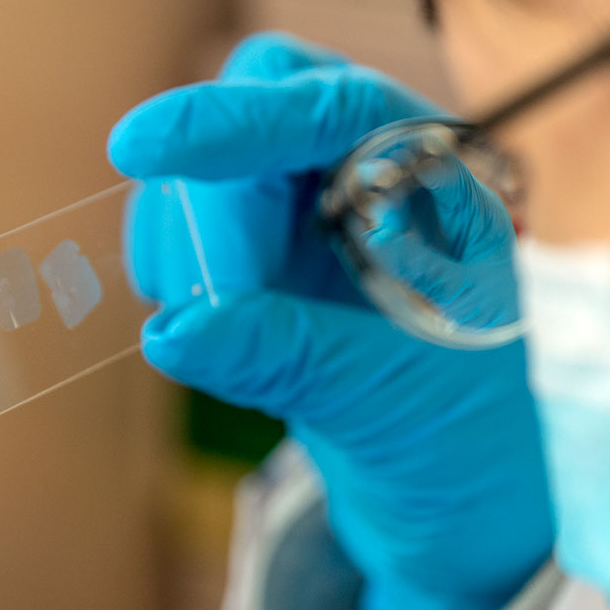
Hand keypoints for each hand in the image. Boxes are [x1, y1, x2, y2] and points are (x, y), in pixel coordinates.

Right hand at [109, 32, 552, 609]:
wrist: (458, 500)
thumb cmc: (465, 437)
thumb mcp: (391, 399)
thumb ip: (291, 358)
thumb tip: (174, 332)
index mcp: (442, 181)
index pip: (335, 110)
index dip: (240, 120)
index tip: (145, 146)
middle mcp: (378, 171)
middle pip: (259, 117)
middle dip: (213, 201)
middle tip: (213, 298)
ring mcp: (315, 209)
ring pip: (210, 174)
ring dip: (188, 248)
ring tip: (229, 342)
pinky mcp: (265, 254)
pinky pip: (189, 228)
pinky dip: (178, 272)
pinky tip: (209, 333)